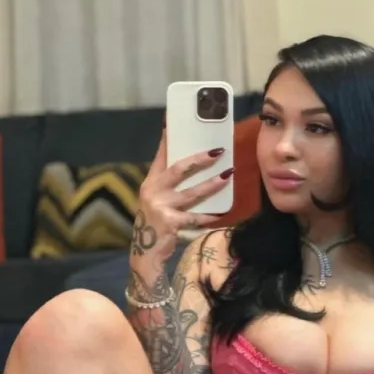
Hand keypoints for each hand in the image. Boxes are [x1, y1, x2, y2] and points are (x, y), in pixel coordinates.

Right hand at [131, 131, 231, 261]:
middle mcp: (153, 191)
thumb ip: (168, 185)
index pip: (160, 156)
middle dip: (199, 159)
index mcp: (150, 182)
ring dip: (212, 184)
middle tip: (218, 151)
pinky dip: (208, 216)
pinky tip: (221, 213)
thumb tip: (192, 168)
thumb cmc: (155, 223)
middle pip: (179, 169)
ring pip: (192, 193)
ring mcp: (161, 207)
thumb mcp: (156, 200)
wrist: (146, 251)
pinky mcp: (170, 223)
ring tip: (228, 175)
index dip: (167, 139)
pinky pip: (195, 218)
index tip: (172, 122)